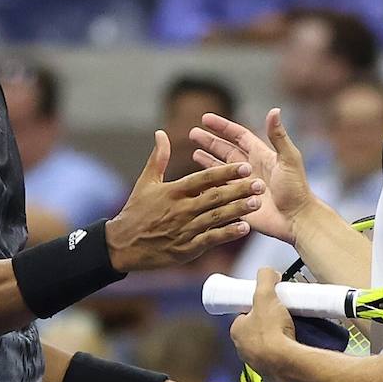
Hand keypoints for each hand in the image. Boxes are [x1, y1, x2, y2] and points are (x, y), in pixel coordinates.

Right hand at [107, 131, 260, 271]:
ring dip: (238, 210)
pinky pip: (211, 239)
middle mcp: (181, 209)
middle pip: (214, 197)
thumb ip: (158, 158)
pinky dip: (227, 234)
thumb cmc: (136, 211)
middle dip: (238, 189)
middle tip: (259, 183)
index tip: (244, 166)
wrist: (123, 245)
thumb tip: (161, 133)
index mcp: (173, 191)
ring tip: (256, 202)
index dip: (225, 172)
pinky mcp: (187, 248)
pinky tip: (244, 228)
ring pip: (216, 217)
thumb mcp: (145, 182)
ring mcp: (185, 229)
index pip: (204, 179)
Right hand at [190, 108, 310, 243]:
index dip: (222, 126)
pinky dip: (209, 185)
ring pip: (221, 169)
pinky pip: (221, 190)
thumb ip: (278, 136)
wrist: (297, 220)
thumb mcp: (288, 159)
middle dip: (210, 141)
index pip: (238, 136)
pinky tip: (197, 181)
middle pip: (226, 150)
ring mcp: (244, 185)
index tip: (205, 118)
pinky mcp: (239, 201)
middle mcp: (250, 168)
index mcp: (261, 155)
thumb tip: (274, 109)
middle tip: (192, 133)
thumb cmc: (297, 189)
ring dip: (207, 161)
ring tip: (193, 152)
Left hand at [230, 268, 297, 381]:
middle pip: (255, 330)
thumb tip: (267, 271)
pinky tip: (293, 346)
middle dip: (268, 323)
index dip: (256, 307)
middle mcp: (242, 348)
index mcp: (237, 330)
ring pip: (265, 345)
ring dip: (276, 338)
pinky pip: (276, 359)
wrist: (286, 362)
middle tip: (282, 314)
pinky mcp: (271, 372)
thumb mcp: (266, 295)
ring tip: (291, 329)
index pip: (244, 315)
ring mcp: (256, 362)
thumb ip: (265, 278)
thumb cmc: (272, 330)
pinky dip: (283, 353)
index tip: (269, 302)